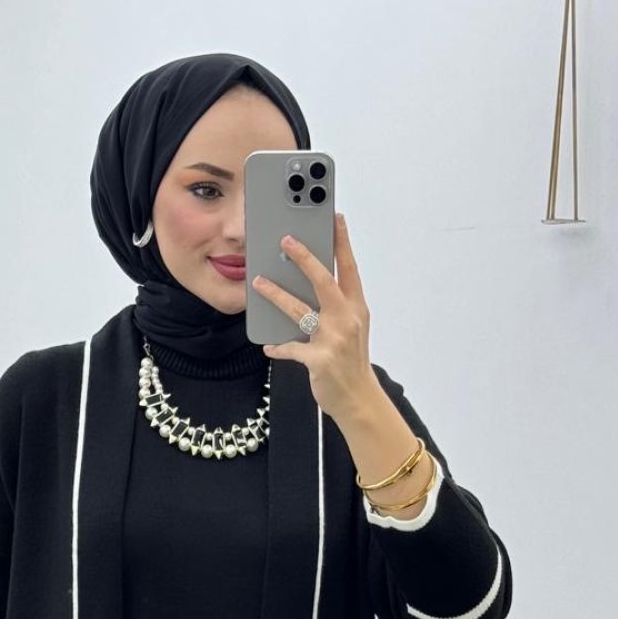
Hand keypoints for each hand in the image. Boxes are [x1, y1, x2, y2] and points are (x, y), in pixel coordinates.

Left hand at [251, 213, 376, 427]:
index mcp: (356, 308)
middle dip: (304, 258)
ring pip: (300, 310)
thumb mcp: (352, 328)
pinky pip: (291, 349)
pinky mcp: (319, 360)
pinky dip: (278, 347)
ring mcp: (333, 340)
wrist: (359, 399)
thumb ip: (336, 306)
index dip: (342, 243)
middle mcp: (347, 319)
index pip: (349, 269)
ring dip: (276, 295)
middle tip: (286, 240)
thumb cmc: (352, 361)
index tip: (335, 218)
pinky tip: (269, 346)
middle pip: (324, 281)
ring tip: (258, 282)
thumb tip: (309, 285)